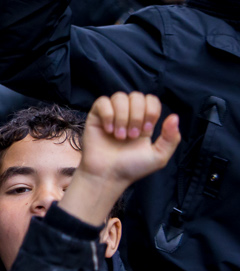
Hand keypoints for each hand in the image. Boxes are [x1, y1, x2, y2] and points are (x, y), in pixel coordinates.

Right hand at [57, 91, 181, 228]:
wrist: (109, 175)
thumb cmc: (132, 167)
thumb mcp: (159, 156)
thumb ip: (171, 138)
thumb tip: (174, 116)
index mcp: (145, 121)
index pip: (151, 100)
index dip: (151, 111)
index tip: (147, 131)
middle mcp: (129, 115)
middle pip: (136, 96)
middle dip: (137, 116)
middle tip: (133, 135)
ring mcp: (112, 114)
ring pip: (120, 97)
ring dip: (122, 117)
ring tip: (120, 136)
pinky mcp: (96, 115)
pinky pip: (103, 101)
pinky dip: (108, 115)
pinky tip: (108, 130)